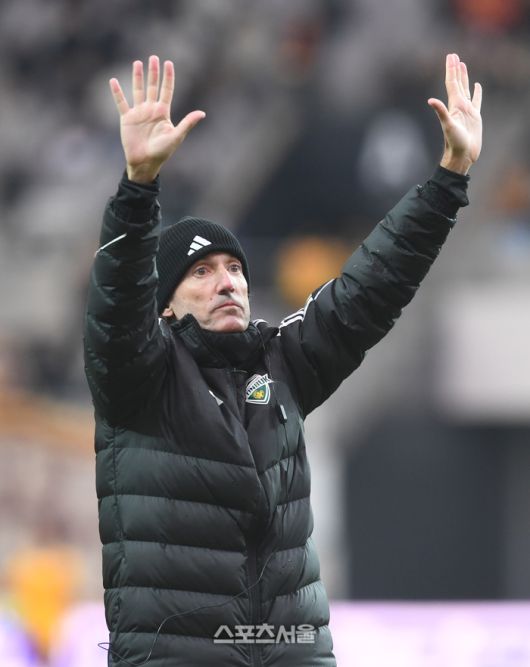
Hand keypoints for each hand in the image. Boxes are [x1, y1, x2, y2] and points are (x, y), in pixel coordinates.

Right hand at [109, 55, 205, 182]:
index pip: (166, 90)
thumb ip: (187, 123)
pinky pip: (121, 103)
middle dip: (153, 72)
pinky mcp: (127, 119)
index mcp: (163, 113)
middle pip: (153, 87)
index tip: (169, 62)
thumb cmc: (162, 152)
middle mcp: (151, 110)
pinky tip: (113, 81)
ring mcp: (139, 113)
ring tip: (137, 63)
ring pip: (138, 90)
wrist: (145, 163)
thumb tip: (202, 113)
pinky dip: (117, 92)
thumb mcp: (176, 136)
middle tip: (154, 57)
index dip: (168, 77)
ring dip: (137, 77)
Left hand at [428, 53, 481, 174]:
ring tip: (462, 65)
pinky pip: (476, 100)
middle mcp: (459, 105)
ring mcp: (467, 110)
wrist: (462, 155)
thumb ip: (440, 112)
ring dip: (464, 77)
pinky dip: (477, 92)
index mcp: (454, 105)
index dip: (451, 69)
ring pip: (466, 88)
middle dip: (455, 69)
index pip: (452, 83)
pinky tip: (477, 86)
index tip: (451, 56)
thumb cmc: (454, 142)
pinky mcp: (474, 116)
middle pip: (457, 83)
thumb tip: (430, 100)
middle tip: (454, 56)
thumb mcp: (447, 125)